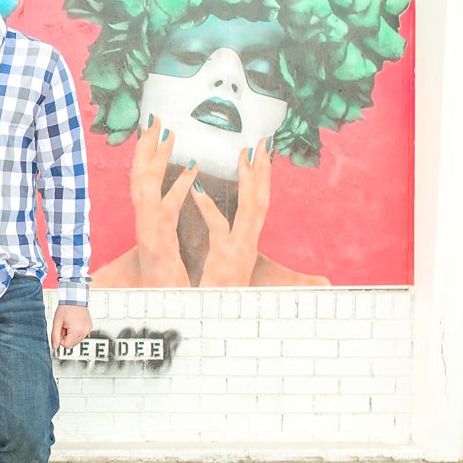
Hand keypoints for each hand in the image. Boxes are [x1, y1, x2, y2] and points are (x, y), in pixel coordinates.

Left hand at [50, 304, 91, 349]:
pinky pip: (81, 335)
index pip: (67, 346)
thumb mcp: (57, 322)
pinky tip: (74, 323)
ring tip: (69, 324)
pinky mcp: (89, 327)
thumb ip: (55, 336)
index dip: (61, 340)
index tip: (60, 331)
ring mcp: (88, 329)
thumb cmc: (66, 308)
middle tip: (64, 326)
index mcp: (77, 331)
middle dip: (66, 337)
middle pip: (72, 344)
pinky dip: (77, 331)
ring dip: (71, 334)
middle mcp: (85, 331)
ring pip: (77, 340)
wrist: (75, 299)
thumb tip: (54, 347)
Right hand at [130, 116, 198, 286]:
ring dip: (155, 158)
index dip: (148, 155)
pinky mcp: (158, 242)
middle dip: (146, 147)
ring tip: (166, 133)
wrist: (164, 308)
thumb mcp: (168, 247)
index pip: (145, 181)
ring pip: (145, 186)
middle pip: (140, 176)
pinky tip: (192, 170)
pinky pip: (166, 210)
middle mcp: (145, 222)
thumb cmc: (167, 282)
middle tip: (154, 119)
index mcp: (150, 220)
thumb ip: (166, 224)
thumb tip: (167, 206)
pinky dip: (177, 188)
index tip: (155, 130)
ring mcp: (149, 231)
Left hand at [192, 138, 271, 287]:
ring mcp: (239, 249)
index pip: (258, 203)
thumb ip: (229, 241)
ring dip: (250, 181)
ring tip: (244, 156)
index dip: (261, 178)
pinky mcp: (224, 258)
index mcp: (247, 241)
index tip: (260, 153)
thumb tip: (228, 224)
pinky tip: (199, 187)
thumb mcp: (227, 263)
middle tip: (261, 143)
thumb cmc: (221, 292)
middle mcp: (248, 242)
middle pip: (262, 200)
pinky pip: (219, 228)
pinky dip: (210, 207)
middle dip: (263, 170)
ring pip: (251, 210)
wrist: (221, 319)